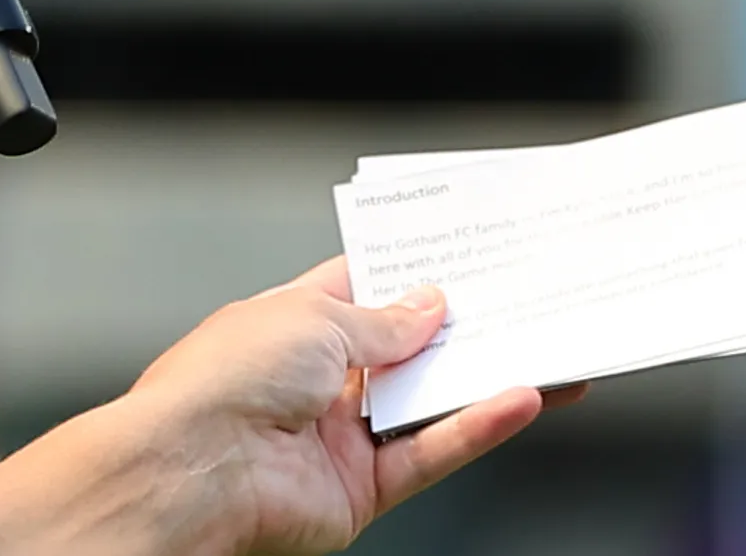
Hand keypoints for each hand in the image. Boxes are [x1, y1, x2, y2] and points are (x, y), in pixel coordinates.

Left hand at [122, 258, 572, 554]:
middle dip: (463, 332)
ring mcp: (339, 435)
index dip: (410, 274)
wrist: (194, 470)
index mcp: (288, 323)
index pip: (359, 290)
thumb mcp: (314, 320)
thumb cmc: (225, 379)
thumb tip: (429, 304)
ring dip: (486, 381)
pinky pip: (430, 452)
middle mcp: (314, 378)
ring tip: (551, 353)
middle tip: (525, 307)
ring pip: (429, 405)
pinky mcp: (360, 486)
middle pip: (404, 352)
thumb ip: (383, 322)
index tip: (467, 258)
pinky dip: (476, 427)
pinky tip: (522, 400)